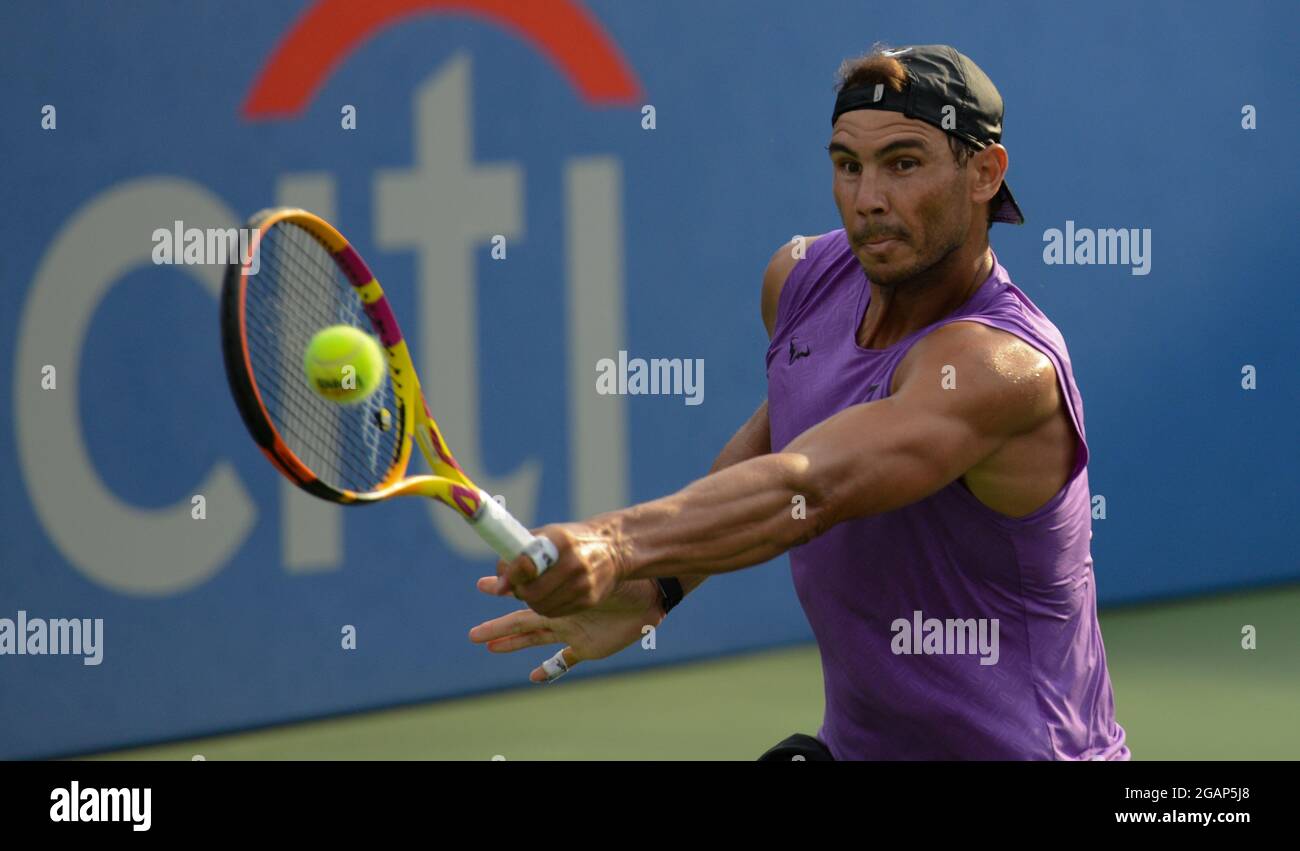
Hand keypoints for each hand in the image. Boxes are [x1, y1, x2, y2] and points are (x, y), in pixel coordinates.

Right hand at [469, 576, 663, 681]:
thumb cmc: (614, 570)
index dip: (501, 588)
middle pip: (520, 622)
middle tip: (472, 634)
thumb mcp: (576, 563)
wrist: (647, 587)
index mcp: (554, 590)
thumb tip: (515, 570)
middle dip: (496, 627)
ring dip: (512, 644)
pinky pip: (565, 660)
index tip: (484, 585)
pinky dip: (550, 668)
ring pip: (535, 639)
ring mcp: (572, 629)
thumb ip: (546, 567)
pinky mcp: (588, 646)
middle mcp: (559, 611)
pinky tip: (535, 677)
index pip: (520, 593)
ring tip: (490, 647)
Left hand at [492, 521, 628, 617]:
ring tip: (532, 591)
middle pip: (532, 591)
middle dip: (519, 592)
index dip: (510, 574)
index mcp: (560, 541)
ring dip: (531, 602)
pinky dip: (546, 608)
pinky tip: (548, 597)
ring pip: (542, 606)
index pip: (526, 563)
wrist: (614, 548)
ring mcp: (583, 584)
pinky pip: (556, 612)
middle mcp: (574, 563)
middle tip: (517, 587)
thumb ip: (520, 554)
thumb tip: (497, 585)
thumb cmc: (571, 540)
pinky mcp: (589, 600)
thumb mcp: (548, 535)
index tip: (503, 579)